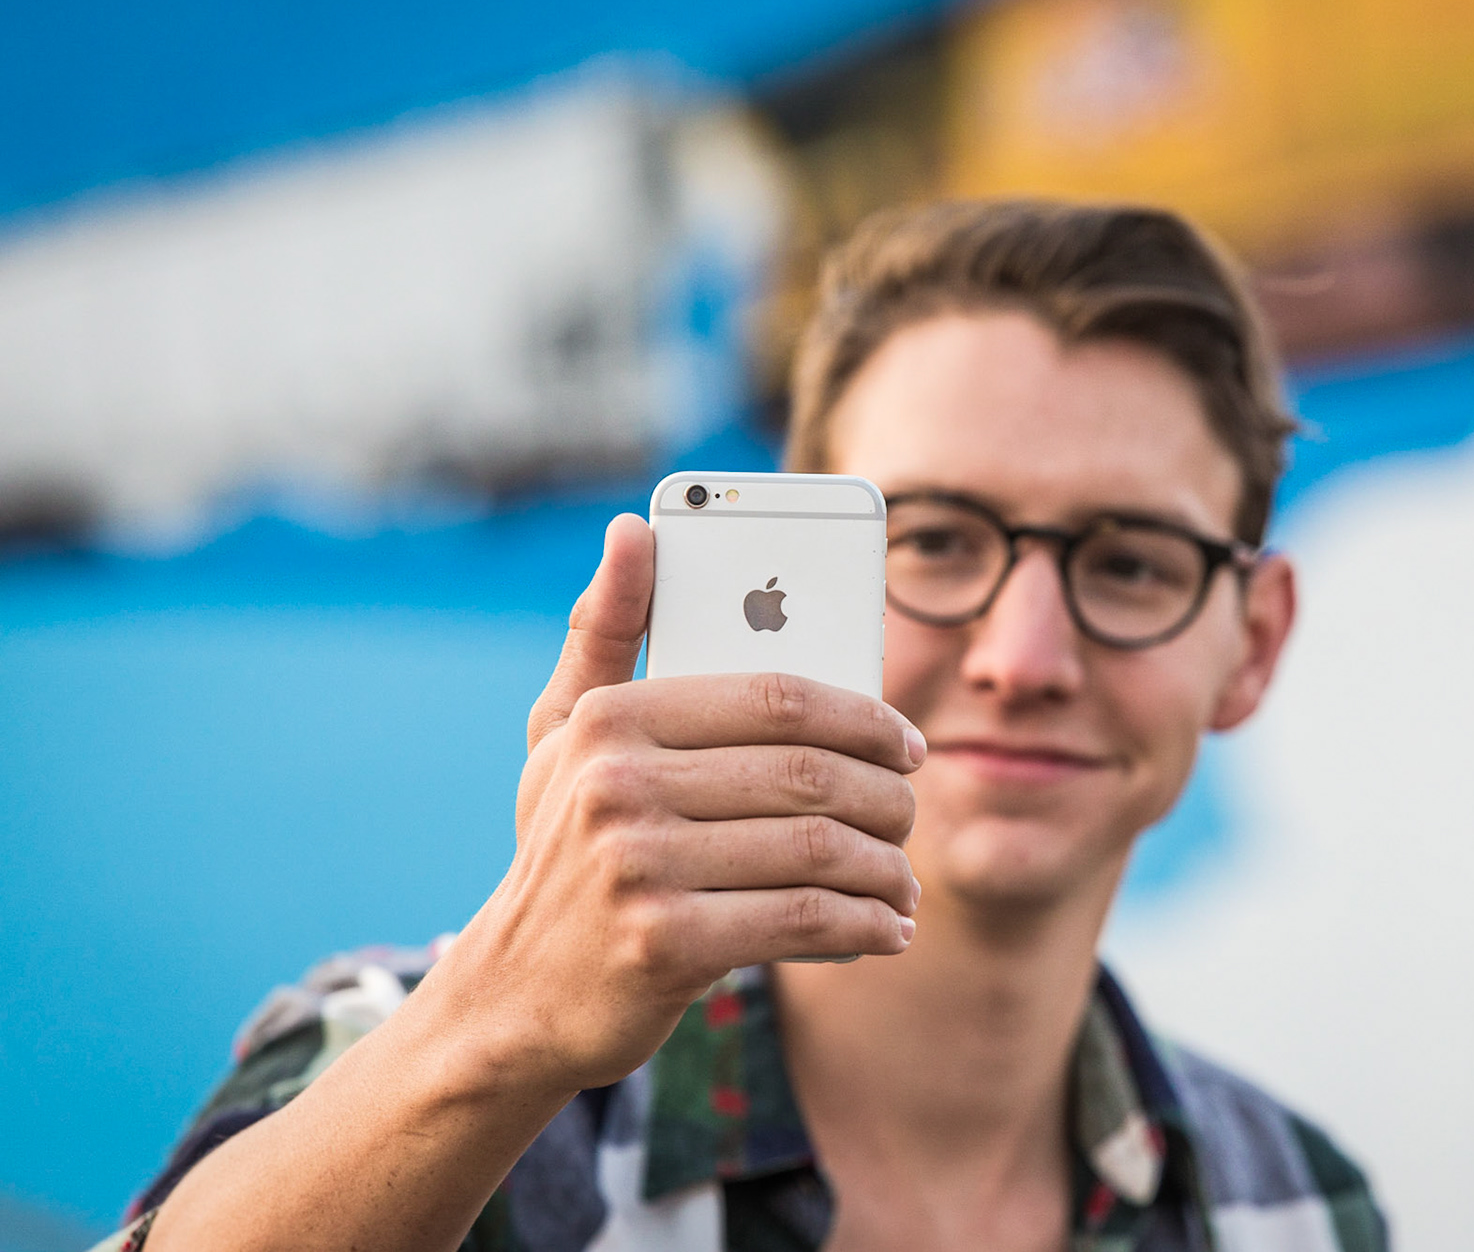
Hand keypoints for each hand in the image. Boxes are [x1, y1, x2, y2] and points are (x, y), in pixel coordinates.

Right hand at [421, 513, 922, 1094]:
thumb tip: (634, 528)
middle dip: (886, 799)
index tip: (907, 743)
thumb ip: (605, 632)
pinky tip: (887, 931)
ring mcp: (637, 866)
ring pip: (817, 849)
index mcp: (611, 718)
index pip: (778, 696)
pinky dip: (862, 927)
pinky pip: (801, 920)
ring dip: (884, 869)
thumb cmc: (565, 848)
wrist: (512, 994)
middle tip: (911, 817)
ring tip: (903, 883)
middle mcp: (617, 784)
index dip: (863, 717)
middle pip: (809, 775)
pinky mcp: (662, 944)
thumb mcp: (564, 736)